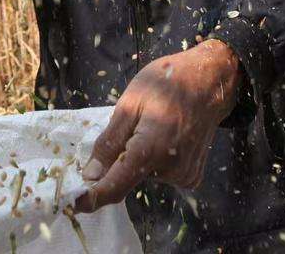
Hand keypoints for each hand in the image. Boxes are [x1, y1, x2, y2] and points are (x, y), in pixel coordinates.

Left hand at [74, 40, 240, 213]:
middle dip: (119, 160)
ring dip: (140, 158)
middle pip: (129, 177)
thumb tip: (90, 175)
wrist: (210, 82)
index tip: (75, 203)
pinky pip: (162, 175)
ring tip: (153, 126)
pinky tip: (167, 137)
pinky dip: (157, 161)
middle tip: (130, 125)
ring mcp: (183, 176)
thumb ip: (110, 142)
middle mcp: (169, 170)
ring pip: (145, 175)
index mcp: (150, 149)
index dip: (92, 197)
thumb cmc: (167, 83)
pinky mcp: (192, 177)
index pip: (115, 186)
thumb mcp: (129, 103)